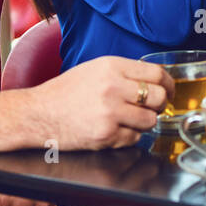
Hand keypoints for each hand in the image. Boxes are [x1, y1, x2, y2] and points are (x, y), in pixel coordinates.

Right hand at [0, 56, 171, 151]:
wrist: (37, 114)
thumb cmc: (65, 92)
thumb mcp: (94, 69)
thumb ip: (124, 73)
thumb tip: (155, 81)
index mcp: (111, 67)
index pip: (156, 74)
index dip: (168, 84)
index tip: (168, 90)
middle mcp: (113, 88)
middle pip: (159, 97)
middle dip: (160, 105)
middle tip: (153, 107)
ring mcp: (110, 113)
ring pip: (150, 120)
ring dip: (145, 122)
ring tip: (129, 119)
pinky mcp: (106, 135)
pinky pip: (134, 137)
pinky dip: (129, 136)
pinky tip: (114, 129)